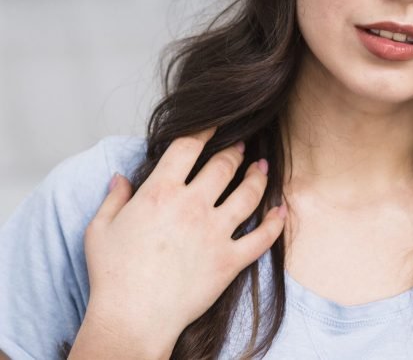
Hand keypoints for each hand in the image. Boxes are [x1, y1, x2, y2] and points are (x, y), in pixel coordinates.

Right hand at [82, 128, 285, 350]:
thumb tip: (121, 177)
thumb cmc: (112, 275)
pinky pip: (261, 237)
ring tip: (262, 167)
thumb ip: (113, 197)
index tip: (214, 124)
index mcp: (161, 192)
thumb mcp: (99, 229)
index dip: (204, 129)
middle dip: (234, 150)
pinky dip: (275, 223)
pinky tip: (281, 211)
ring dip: (259, 177)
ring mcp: (215, 232)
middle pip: (224, 165)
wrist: (131, 319)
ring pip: (248, 193)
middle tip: (240, 145)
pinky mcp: (229, 260)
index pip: (188, 147)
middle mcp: (193, 205)